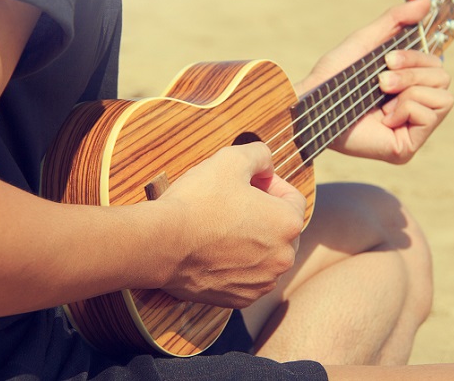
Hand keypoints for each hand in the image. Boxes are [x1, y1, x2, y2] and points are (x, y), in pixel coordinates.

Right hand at [155, 142, 305, 308]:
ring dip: (251, 240)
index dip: (271, 184)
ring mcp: (262, 282)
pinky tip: (214, 250)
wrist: (161, 244)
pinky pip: (246, 277)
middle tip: (233, 203)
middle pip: (281, 229)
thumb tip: (267, 163)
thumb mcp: (230, 160)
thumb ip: (258, 154)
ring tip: (221, 227)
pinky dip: (236, 265)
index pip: (293, 198)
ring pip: (265, 255)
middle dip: (263, 214)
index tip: (249, 182)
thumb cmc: (196, 202)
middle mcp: (283, 258)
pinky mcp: (239, 299)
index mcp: (287, 224)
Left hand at [299, 0, 453, 163]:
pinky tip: (384, 119)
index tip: (388, 59)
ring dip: (409, 89)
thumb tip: (426, 1)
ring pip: (443, 97)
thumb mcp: (366, 41)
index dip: (417, 57)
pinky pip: (431, 116)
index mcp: (406, 85)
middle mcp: (412, 107)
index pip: (436, 64)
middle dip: (411, 73)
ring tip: (382, 96)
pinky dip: (406, 109)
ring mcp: (411, 129)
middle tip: (381, 81)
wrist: (312, 104)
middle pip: (443, 77)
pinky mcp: (407, 148)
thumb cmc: (333, 77)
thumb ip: (395, 20)